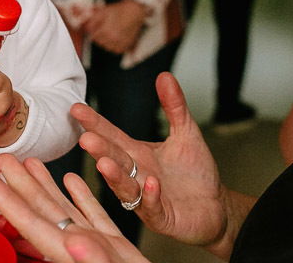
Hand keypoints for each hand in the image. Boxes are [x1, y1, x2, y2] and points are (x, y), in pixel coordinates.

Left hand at [0, 154, 148, 262]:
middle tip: (2, 157)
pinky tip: (72, 179)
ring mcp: (94, 244)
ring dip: (46, 184)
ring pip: (64, 208)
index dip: (7, 200)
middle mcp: (76, 246)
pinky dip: (81, 196)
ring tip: (30, 160)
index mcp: (70, 252)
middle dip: (20, 182)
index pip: (31, 222)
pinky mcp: (114, 245)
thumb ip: (95, 259)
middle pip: (42, 209)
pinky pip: (92, 215)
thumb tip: (73, 242)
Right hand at [74, 72, 252, 258]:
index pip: (112, 136)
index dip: (94, 123)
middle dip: (99, 151)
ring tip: (105, 164)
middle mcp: (136, 175)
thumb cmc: (195, 173)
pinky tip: (151, 183)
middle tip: (86, 139)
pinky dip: (151, 195)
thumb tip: (164, 75)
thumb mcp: (186, 133)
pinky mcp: (162, 218)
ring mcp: (145, 198)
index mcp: (137, 154)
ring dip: (116, 177)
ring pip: (125, 188)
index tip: (76, 109)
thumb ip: (174, 106)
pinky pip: (152, 208)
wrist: (216, 207)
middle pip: (114, 161)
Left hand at [82, 0, 145, 54]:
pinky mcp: (127, 45)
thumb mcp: (103, 11)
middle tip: (105, 30)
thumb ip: (92, 20)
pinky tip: (117, 38)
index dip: (94, 32)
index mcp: (105, 30)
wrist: (135, 11)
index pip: (93, 37)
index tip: (97, 29)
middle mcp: (113, 39)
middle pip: (100, 43)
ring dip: (107, 42)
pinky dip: (115, 46)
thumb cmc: (119, 10)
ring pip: (108, 48)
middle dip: (100, 37)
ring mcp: (121, 43)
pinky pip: (116, 50)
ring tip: (111, 33)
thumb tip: (85, 28)